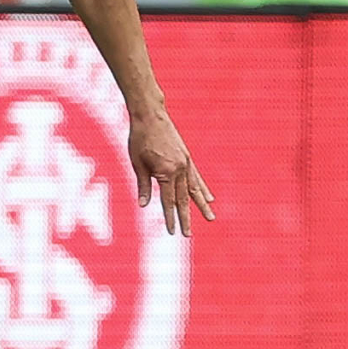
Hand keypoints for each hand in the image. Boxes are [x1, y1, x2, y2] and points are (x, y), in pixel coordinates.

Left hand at [128, 111, 214, 236]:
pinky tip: (209, 197)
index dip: (169, 217)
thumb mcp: (137, 162)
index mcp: (166, 172)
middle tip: (188, 234)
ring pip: (195, 189)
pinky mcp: (187, 157)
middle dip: (185, 217)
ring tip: (210, 218)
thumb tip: (144, 205)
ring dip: (201, 205)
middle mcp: (180, 169)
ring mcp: (186, 163)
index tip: (171, 232)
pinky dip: (202, 188)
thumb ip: (144, 185)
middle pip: (183, 199)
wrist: (150, 114)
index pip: (168, 201)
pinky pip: (196, 177)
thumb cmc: (139, 138)